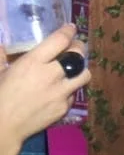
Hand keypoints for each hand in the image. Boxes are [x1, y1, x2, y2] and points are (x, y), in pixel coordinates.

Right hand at [0, 25, 89, 142]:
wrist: (3, 126)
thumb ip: (2, 55)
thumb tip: (3, 45)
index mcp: (33, 62)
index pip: (60, 41)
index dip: (68, 32)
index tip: (71, 28)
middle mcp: (52, 76)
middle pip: (78, 56)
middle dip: (79, 48)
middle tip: (76, 46)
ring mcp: (61, 93)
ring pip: (84, 75)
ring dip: (80, 69)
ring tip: (74, 68)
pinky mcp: (64, 108)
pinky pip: (74, 94)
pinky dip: (70, 88)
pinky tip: (61, 89)